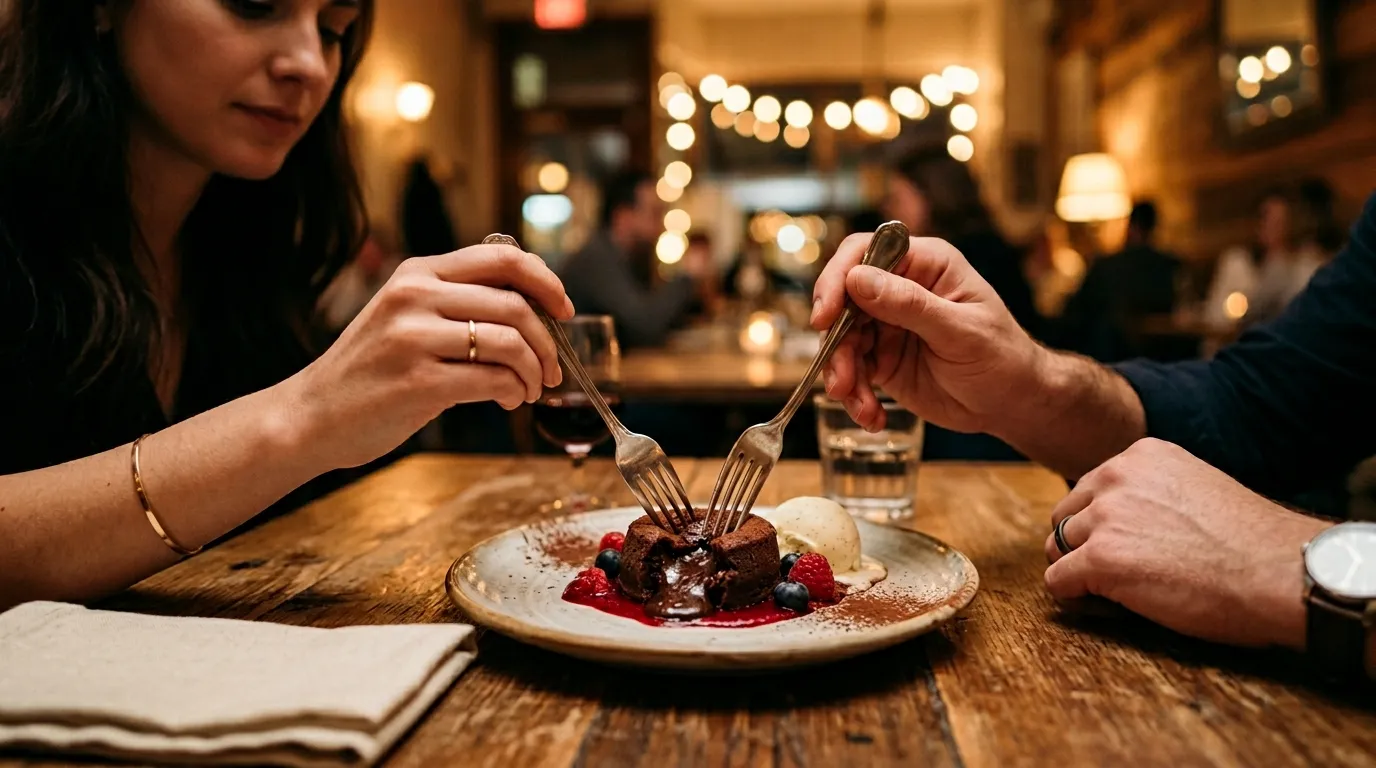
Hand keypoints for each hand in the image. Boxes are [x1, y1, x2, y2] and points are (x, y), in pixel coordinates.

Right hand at [287, 243, 573, 468]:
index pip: (502, 257)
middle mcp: (415, 297)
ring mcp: (414, 338)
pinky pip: (491, 379)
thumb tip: (533, 310)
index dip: (545, 281)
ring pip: (509, 343)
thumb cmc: (371, 371)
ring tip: (528, 390)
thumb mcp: (406, 316)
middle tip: (551, 369)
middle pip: (514, 304)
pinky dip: (512, 392)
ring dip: (533, 371)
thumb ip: (457, 303)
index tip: (563, 309)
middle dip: (547, 341)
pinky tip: (507, 402)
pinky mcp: (417, 382)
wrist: (311, 415)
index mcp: (418, 273)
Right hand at [811, 234, 1040, 434]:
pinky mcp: (882, 358)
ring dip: (842, 374)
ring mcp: (887, 324)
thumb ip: (910, 304)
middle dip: (836, 341)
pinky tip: (871, 417)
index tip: (825, 316)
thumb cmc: (1001, 357)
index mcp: (924, 264)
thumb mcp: (960, 330)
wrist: (1012, 403)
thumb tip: (857, 279)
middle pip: (843, 300)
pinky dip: (855, 395)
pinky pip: (852, 370)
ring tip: (860, 405)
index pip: (864, 253)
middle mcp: (899, 288)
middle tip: (841, 379)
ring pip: (840, 339)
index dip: (838, 279)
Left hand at [1044, 438, 1331, 649]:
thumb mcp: (1196, 489)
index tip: (1134, 548)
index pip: (1090, 491)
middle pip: (1066, 518)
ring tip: (1121, 594)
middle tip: (1120, 576)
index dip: (1103, 527)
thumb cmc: (1251, 544)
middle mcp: (1115, 476)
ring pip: (1058, 550)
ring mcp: (1104, 517)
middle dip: (1083, 548)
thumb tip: (1122, 523)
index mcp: (1140, 455)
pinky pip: (1058, 583)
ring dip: (1081, 574)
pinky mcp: (1100, 559)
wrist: (1280, 572)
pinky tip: (1112, 608)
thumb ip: (1153, 493)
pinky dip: (1077, 600)